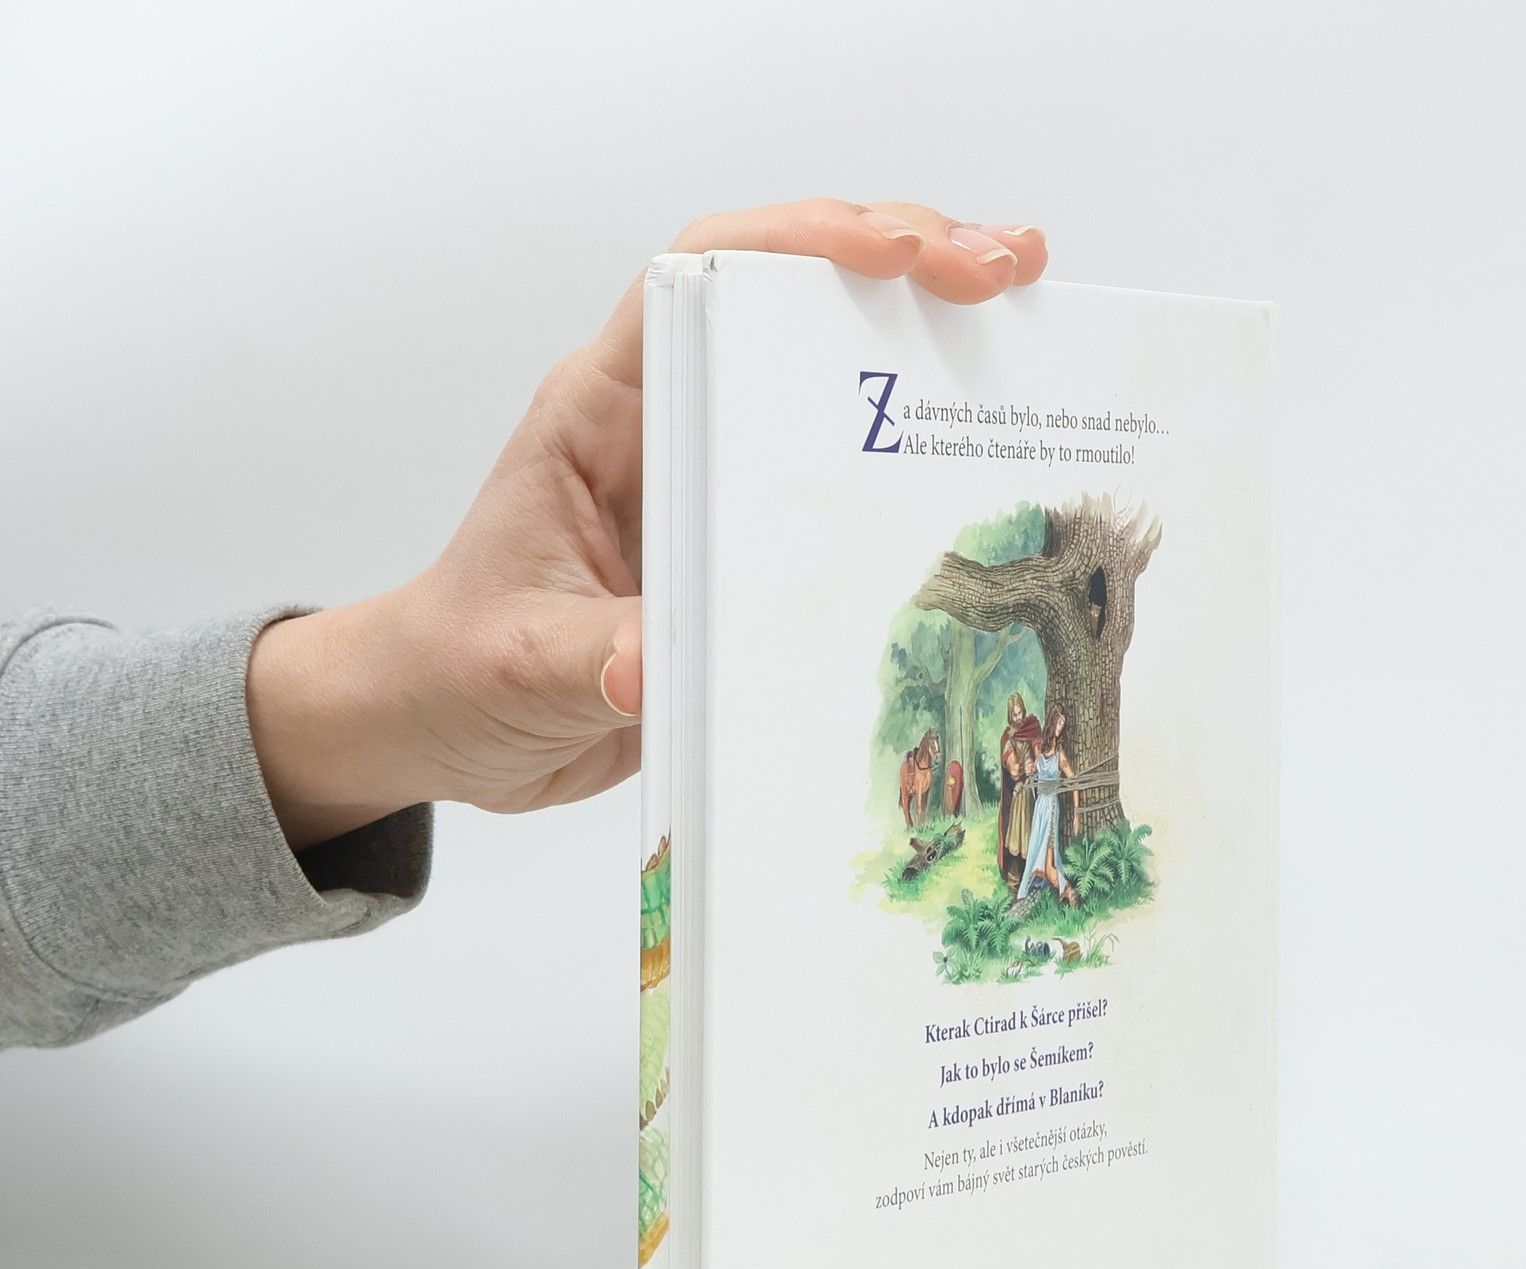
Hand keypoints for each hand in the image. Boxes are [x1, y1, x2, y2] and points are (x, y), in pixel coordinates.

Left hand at [248, 200, 1048, 850]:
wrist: (448, 727)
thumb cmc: (455, 667)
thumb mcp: (516, 660)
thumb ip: (589, 657)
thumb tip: (659, 664)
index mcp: (604, 410)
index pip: (704, 275)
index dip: (805, 240)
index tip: (902, 252)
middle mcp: (672, 423)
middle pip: (795, 299)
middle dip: (907, 264)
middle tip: (1009, 271)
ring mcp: (719, 482)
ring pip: (835, 380)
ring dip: (933, 347)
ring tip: (1034, 331)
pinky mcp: (750, 549)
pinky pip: (844, 486)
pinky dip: (920, 465)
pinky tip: (996, 464)